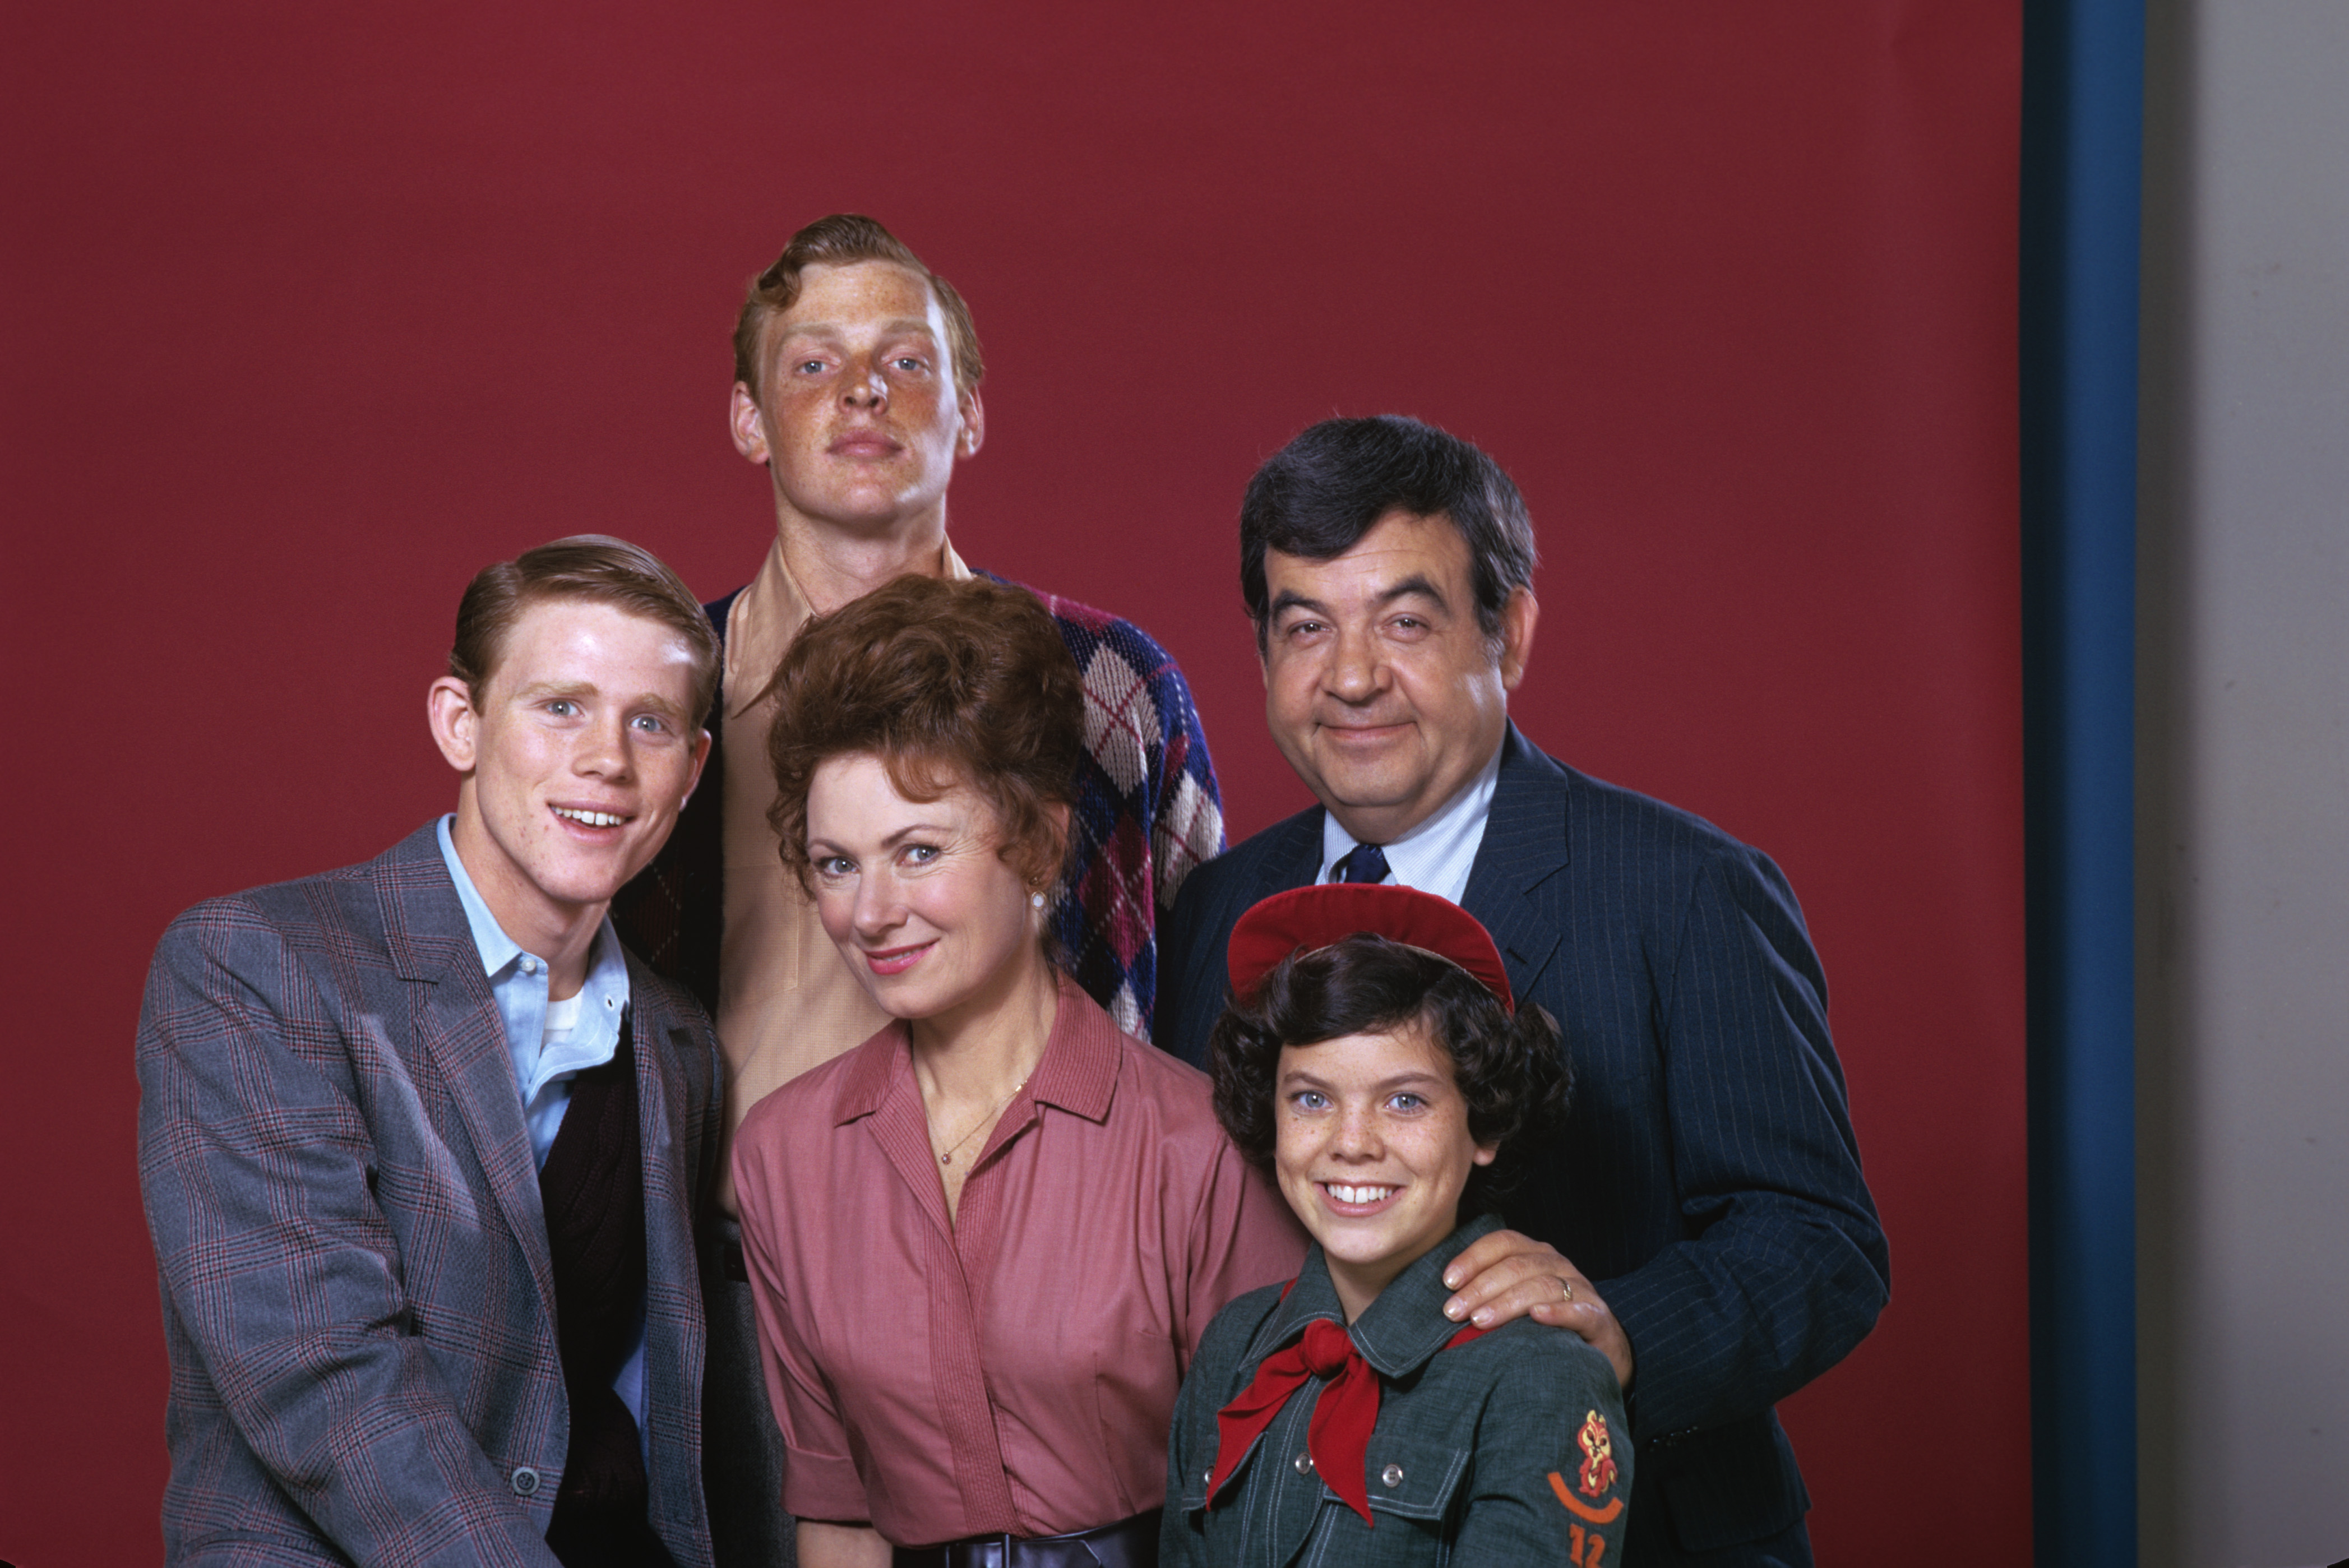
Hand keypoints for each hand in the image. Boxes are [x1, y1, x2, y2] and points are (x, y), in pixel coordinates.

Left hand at [1441, 1228, 1634, 1390]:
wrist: (1600, 1351)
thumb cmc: (1545, 1326)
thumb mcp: (1515, 1304)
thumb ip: (1487, 1296)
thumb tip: (1444, 1301)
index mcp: (1535, 1255)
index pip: (1502, 1243)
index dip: (1473, 1258)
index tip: (1447, 1282)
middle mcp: (1558, 1266)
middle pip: (1516, 1266)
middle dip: (1480, 1287)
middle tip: (1453, 1311)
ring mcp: (1581, 1289)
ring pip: (1541, 1286)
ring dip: (1507, 1302)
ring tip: (1480, 1320)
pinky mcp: (1598, 1318)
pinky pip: (1579, 1311)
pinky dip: (1557, 1312)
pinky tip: (1537, 1317)